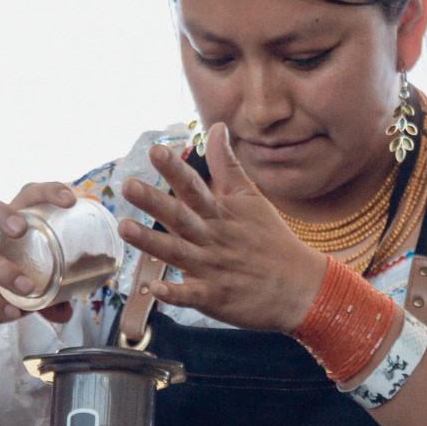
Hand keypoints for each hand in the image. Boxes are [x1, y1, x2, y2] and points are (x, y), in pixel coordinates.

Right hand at [0, 182, 77, 344]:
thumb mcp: (26, 289)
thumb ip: (49, 298)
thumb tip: (68, 311)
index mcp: (2, 230)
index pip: (22, 198)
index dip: (45, 192)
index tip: (70, 201)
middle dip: (0, 212)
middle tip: (22, 230)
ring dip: (2, 269)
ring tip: (27, 287)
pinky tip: (11, 313)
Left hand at [117, 122, 326, 333]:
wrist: (302, 287)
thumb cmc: (272, 240)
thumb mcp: (252, 198)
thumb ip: (227, 166)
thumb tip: (216, 127)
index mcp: (220, 214)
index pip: (194, 187)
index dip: (174, 169)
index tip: (155, 150)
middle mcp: (213, 238)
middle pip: (181, 216)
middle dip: (154, 201)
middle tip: (128, 185)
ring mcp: (213, 268)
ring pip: (178, 253)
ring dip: (151, 241)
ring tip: (124, 228)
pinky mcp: (215, 298)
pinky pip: (191, 296)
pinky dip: (174, 293)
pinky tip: (153, 288)